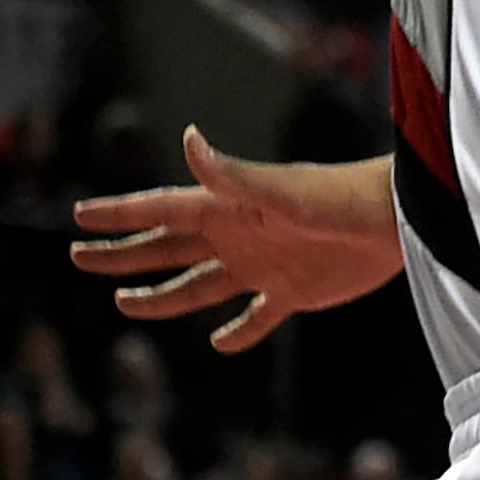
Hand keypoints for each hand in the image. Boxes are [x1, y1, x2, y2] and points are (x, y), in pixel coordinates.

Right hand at [69, 127, 401, 353]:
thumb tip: (189, 138)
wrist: (399, 219)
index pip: (162, 210)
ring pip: (198, 287)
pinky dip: (237, 332)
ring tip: (126, 302)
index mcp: (229, 208)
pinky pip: (255, 319)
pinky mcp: (294, 293)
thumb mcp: (281, 188)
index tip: (81, 214)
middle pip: (167, 249)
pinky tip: (219, 341)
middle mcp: (239, 236)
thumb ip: (231, 173)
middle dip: (123, 253)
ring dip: (162, 297)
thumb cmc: (342, 195)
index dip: (120, 213)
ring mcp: (263, 265)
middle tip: (80, 255)